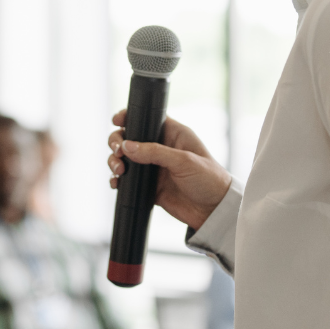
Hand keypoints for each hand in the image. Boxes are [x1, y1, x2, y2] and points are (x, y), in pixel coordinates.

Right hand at [107, 110, 232, 229]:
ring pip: (125, 159)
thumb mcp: (184, 161)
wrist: (214, 211)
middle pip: (129, 138)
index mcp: (173, 134)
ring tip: (118, 170)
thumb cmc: (209, 180)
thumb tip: (127, 146)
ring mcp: (153, 167)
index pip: (146, 119)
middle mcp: (160, 148)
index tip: (116, 121)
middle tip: (118, 152)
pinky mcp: (149, 186)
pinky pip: (127, 180)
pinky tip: (117, 183)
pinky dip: (117, 180)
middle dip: (117, 142)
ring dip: (115, 161)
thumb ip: (154, 152)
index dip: (129, 117)